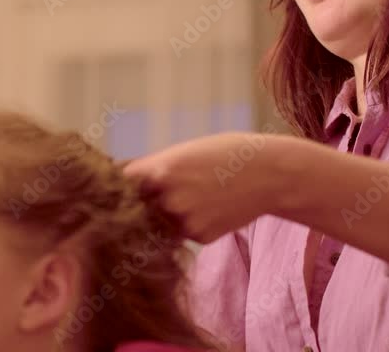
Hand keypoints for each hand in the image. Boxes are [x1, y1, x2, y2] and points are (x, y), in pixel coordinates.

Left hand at [122, 132, 287, 243]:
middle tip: (165, 191)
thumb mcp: (185, 152)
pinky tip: (211, 207)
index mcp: (161, 171)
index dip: (119, 185)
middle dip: (144, 202)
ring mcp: (184, 222)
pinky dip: (190, 223)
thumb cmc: (225, 154)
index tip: (118, 186)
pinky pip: (182, 233)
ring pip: (160, 223)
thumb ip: (153, 168)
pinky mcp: (200, 237)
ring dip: (167, 214)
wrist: (270, 173)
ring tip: (197, 195)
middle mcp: (168, 199)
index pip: (121, 184)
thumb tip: (119, 179)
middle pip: (138, 208)